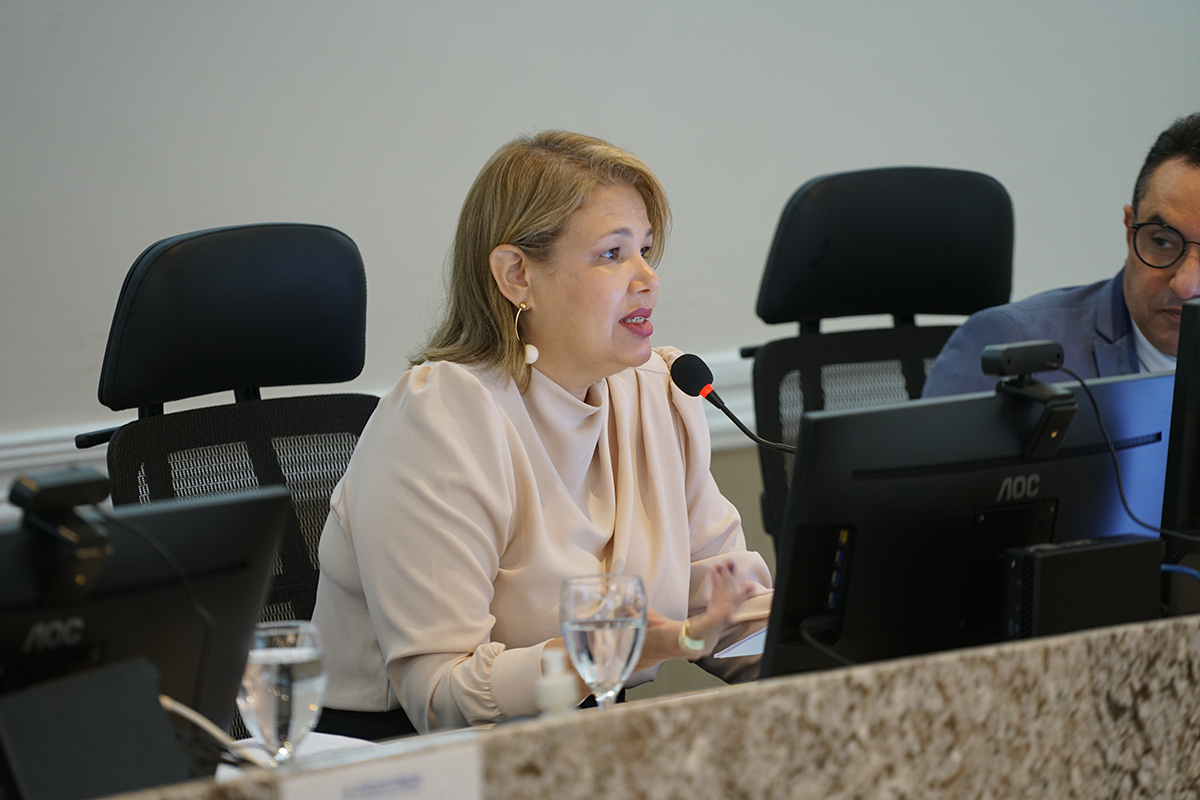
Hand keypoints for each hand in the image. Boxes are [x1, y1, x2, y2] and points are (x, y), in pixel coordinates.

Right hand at [633, 561, 753, 669]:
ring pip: (722, 608)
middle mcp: (700, 639)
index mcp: (683, 641)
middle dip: (730, 595)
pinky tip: (719, 573)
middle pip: (720, 616)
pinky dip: (719, 589)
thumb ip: (637, 613)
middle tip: (743, 582)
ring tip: (729, 565)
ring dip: (725, 585)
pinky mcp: (710, 626)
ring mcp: (708, 633)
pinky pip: (719, 606)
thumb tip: (624, 600)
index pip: (701, 630)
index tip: (727, 610)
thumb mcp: (642, 626)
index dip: (715, 621)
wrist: (653, 651)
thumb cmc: (649, 639)